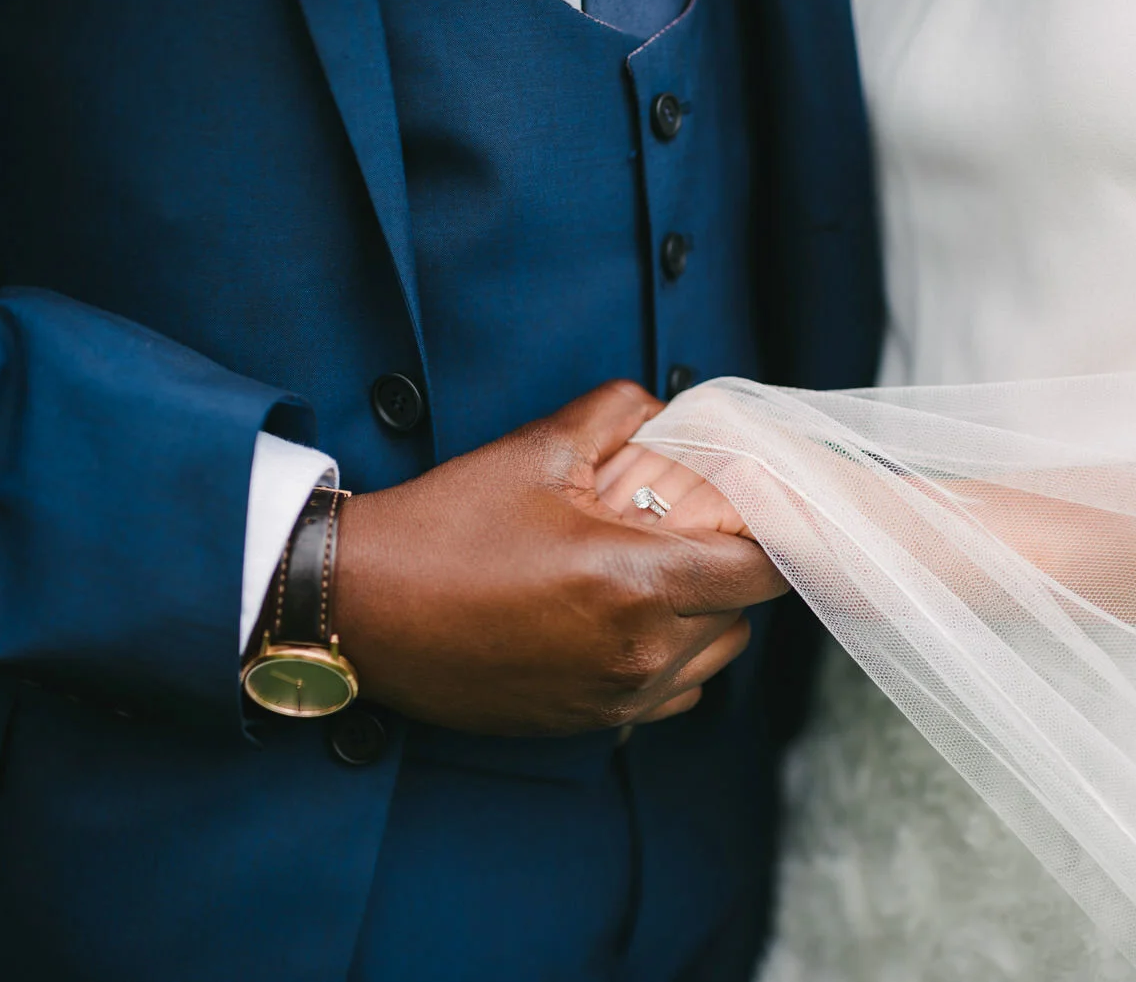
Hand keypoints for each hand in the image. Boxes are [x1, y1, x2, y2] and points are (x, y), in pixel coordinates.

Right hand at [331, 381, 787, 735]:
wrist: (362, 610)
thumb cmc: (446, 527)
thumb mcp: (537, 449)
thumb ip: (622, 414)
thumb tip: (672, 412)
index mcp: (638, 584)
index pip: (763, 570)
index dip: (773, 532)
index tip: (760, 505)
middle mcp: (640, 655)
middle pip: (743, 613)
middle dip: (729, 567)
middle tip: (689, 526)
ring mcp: (616, 698)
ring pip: (713, 656)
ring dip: (703, 614)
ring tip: (652, 572)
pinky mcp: (590, 722)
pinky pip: (673, 695)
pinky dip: (670, 657)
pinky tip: (624, 620)